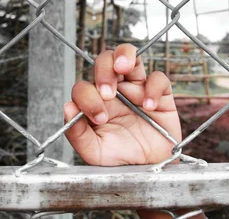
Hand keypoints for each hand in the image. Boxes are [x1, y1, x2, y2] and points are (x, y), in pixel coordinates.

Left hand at [64, 43, 180, 165]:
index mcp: (95, 101)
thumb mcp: (93, 151)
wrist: (149, 172)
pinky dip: (153, 87)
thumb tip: (68, 107)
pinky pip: (158, 78)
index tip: (98, 118)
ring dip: (123, 56)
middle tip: (108, 94)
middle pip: (104, 60)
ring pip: (129, 56)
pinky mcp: (160, 95)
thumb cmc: (119, 159)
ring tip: (122, 67)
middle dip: (103, 70)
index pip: (84, 86)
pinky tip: (149, 106)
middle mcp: (114, 90)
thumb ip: (77, 133)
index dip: (87, 97)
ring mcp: (137, 89)